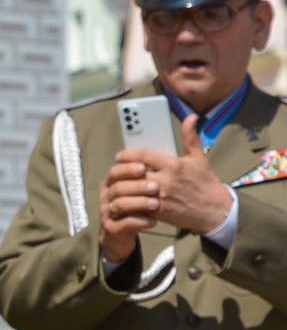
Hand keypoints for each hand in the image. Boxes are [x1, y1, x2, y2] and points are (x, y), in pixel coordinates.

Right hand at [99, 160, 158, 263]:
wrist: (121, 233)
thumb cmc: (134, 205)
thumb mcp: (136, 188)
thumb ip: (147, 172)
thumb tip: (171, 153)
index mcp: (111, 182)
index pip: (115, 171)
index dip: (127, 168)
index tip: (144, 166)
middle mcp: (106, 196)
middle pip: (117, 187)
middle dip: (137, 185)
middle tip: (156, 186)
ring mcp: (107, 213)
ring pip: (120, 205)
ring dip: (139, 203)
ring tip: (157, 204)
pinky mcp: (112, 229)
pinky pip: (124, 224)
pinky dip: (139, 222)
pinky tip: (154, 221)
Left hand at [117, 114, 232, 233]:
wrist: (215, 211)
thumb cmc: (206, 183)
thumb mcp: (199, 158)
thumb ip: (190, 137)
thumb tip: (191, 117)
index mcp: (173, 165)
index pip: (142, 156)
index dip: (127, 155)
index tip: (120, 155)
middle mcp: (165, 180)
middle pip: (132, 173)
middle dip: (120, 171)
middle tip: (115, 170)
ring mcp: (160, 197)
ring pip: (132, 190)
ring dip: (122, 186)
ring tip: (117, 183)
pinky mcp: (158, 212)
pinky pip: (137, 205)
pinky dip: (129, 201)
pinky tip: (124, 198)